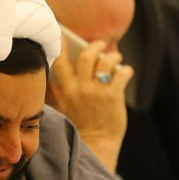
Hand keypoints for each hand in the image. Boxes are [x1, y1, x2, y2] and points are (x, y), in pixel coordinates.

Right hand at [48, 38, 133, 171]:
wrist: (95, 144)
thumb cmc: (80, 125)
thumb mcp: (64, 107)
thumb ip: (58, 91)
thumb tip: (53, 75)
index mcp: (65, 90)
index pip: (59, 62)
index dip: (61, 45)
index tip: (63, 35)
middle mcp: (80, 89)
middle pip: (86, 56)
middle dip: (95, 46)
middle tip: (101, 44)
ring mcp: (97, 92)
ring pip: (105, 61)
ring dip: (112, 55)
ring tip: (115, 57)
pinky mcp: (113, 96)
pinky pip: (121, 73)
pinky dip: (125, 69)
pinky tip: (125, 71)